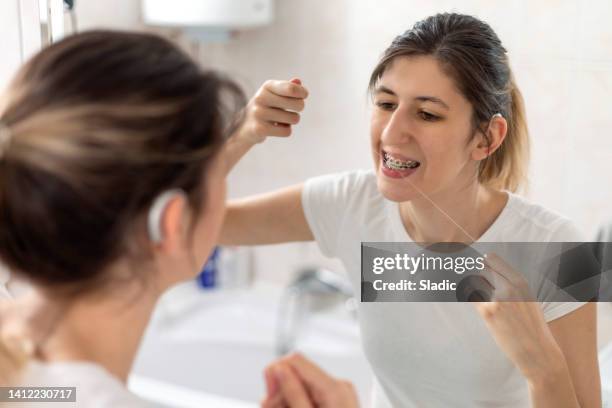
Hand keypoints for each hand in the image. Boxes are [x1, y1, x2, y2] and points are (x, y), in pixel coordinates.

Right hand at [234, 78, 307, 144]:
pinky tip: (276, 127)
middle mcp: (261, 98)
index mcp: (267, 86)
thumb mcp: (276, 93)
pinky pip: (287, 131)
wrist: (245, 125)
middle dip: (300, 107)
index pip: (291, 89)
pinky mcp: (260, 129)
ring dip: (292, 120)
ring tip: (282, 118)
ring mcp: (259, 114)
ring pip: (294, 119)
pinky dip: (285, 130)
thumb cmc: (267, 106)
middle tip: (293, 108)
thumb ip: (289, 87)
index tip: (303, 95)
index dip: (302, 93)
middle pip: (298, 104)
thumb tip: (298, 81)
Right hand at [261, 352, 358, 407]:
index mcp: (335, 387)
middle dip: (279, 392)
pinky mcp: (337, 401)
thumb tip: (278, 368)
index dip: (275, 373)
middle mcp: (339, 385)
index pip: (295, 359)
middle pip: (295, 373)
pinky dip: (297, 403)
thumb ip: (293, 392)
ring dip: (285, 399)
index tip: (269, 395)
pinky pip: (309, 393)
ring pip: (300, 385)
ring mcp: (340, 393)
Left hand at [474, 253, 564, 382]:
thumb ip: (510, 283)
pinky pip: (471, 297)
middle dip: (473, 273)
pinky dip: (468, 296)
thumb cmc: (531, 326)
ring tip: (471, 291)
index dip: (480, 261)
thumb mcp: (527, 297)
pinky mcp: (487, 312)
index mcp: (520, 281)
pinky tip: (472, 300)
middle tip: (468, 278)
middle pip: (479, 268)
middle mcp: (508, 287)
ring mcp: (497, 299)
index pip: (491, 258)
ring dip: (470, 286)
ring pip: (472, 282)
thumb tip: (487, 270)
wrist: (537, 350)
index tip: (472, 262)